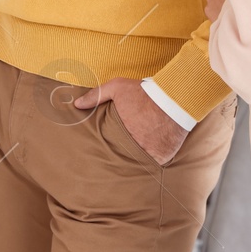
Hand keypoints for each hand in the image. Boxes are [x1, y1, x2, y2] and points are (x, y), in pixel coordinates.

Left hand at [73, 78, 187, 164]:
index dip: (108, 147)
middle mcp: (134, 148)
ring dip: (137, 159)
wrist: (174, 99)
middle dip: (121, 156)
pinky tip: (150, 156)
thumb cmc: (144, 93)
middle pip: (123, 157)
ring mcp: (149, 155)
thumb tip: (76, 104)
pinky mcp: (163, 157)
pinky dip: (153, 160)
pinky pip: (155, 163)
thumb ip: (96, 96)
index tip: (107, 148)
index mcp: (119, 134)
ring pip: (138, 162)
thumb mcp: (118, 88)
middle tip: (119, 156)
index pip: (108, 147)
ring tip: (134, 157)